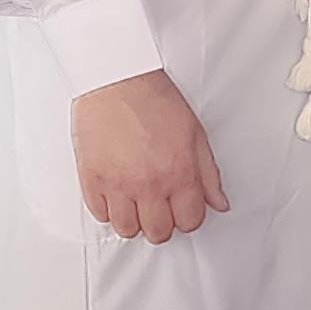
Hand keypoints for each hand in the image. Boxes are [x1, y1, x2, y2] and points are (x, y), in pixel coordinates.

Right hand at [73, 71, 229, 243]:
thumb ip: (208, 174)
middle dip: (162, 222)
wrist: (116, 77)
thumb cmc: (153, 98)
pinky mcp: (92, 178)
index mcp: (179, 173)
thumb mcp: (195, 133)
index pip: (190, 221)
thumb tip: (218, 202)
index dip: (188, 216)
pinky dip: (108, 208)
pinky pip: (99, 214)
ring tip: (135, 201)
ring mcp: (118, 184)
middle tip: (159, 205)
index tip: (182, 207)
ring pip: (126, 229)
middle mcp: (149, 184)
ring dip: (133, 219)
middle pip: (158, 232)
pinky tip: (115, 192)